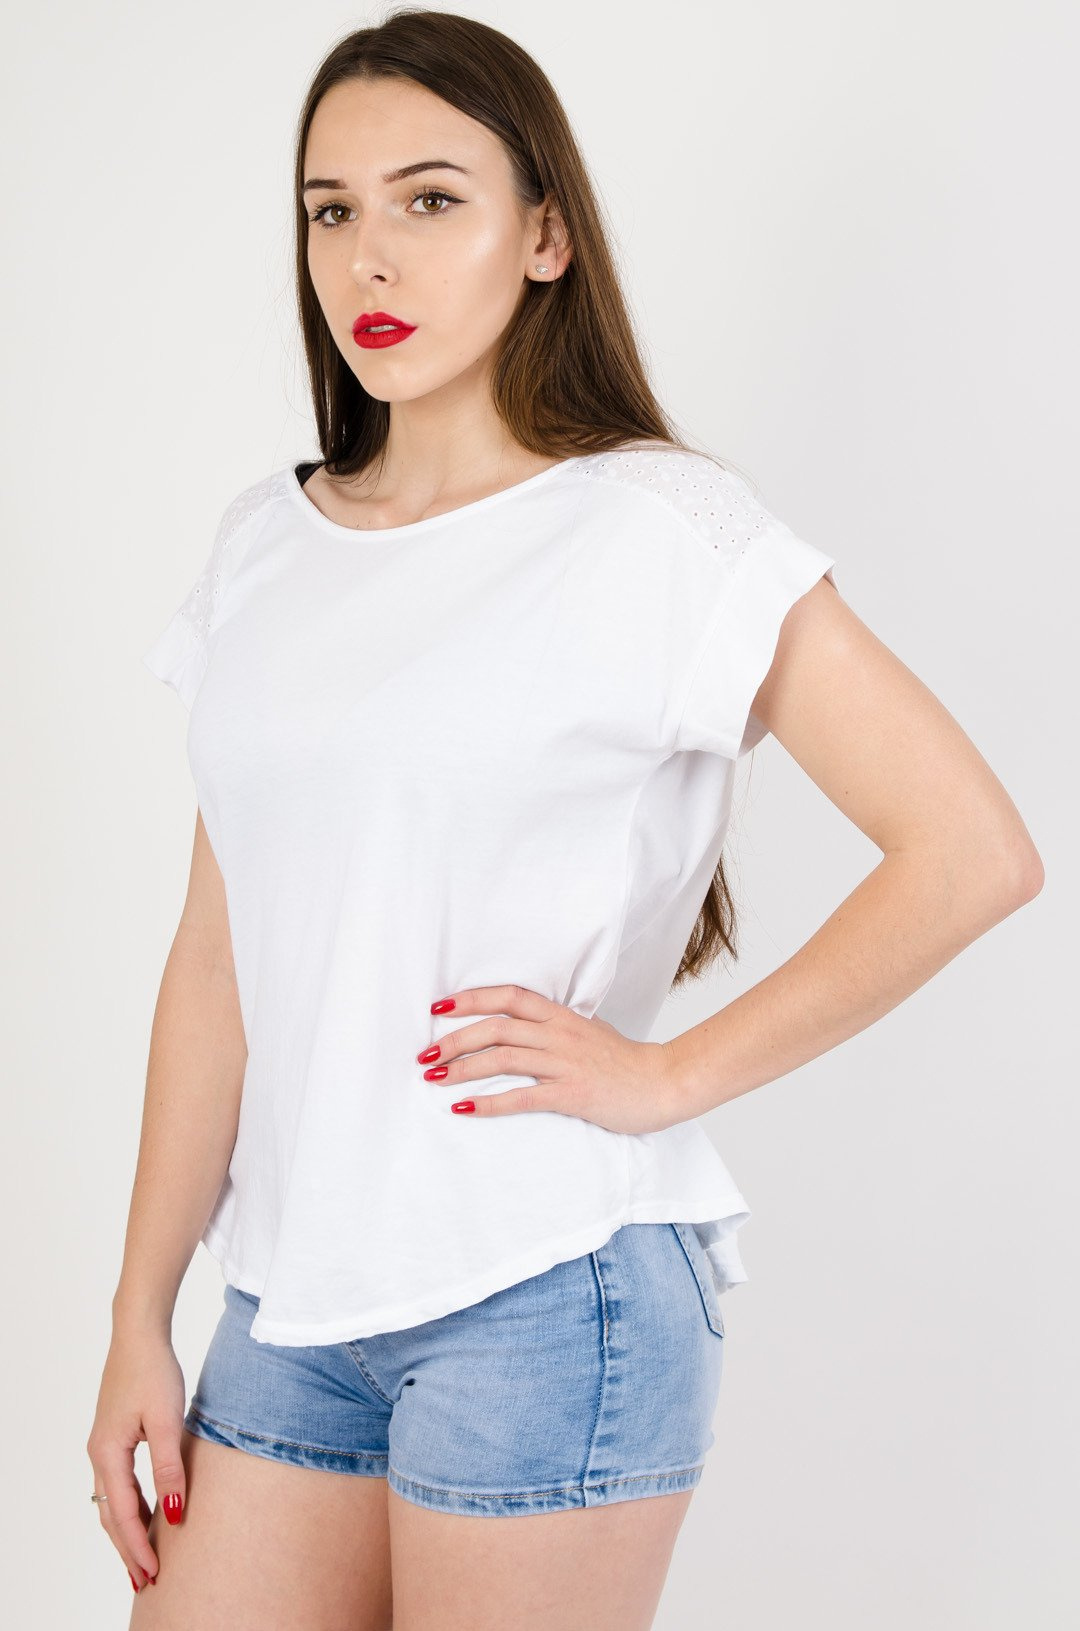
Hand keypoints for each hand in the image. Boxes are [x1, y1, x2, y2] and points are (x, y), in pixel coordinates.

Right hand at [86, 1328, 187, 1592]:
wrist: (139, 1333)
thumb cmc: (154, 1371)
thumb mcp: (168, 1421)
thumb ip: (170, 1469)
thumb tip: (175, 1514)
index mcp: (108, 1453)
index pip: (123, 1514)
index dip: (137, 1547)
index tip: (152, 1575)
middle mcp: (99, 1453)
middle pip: (110, 1514)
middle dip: (127, 1549)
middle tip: (145, 1581)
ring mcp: (104, 1445)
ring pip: (112, 1500)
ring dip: (128, 1530)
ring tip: (145, 1557)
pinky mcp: (114, 1435)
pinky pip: (118, 1483)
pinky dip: (130, 1506)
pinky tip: (148, 1514)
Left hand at [419, 984, 691, 1134]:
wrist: (663, 1082)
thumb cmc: (623, 1061)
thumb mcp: (587, 1030)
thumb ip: (555, 1026)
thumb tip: (522, 1024)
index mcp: (561, 1016)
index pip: (509, 997)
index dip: (471, 999)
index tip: (438, 1007)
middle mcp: (559, 1034)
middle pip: (496, 1028)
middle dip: (454, 1040)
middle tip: (424, 1055)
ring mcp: (565, 1063)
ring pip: (503, 1058)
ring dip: (463, 1069)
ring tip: (434, 1079)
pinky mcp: (572, 1094)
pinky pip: (522, 1097)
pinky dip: (489, 1102)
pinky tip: (465, 1109)